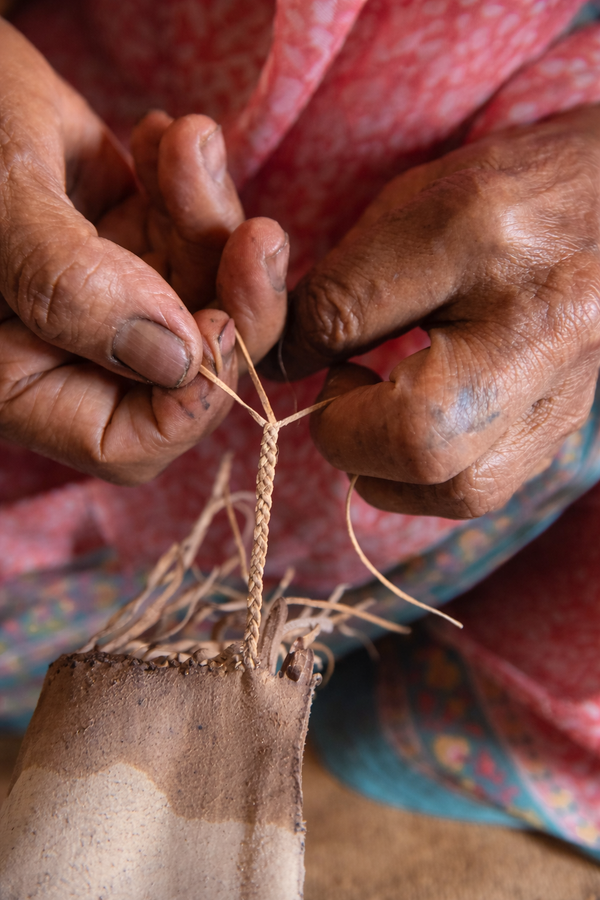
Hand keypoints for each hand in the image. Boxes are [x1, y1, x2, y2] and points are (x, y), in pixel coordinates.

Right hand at [0, 19, 287, 483]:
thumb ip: (74, 289)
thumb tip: (179, 361)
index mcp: (14, 381)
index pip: (126, 444)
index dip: (191, 399)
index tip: (221, 320)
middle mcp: (64, 353)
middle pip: (184, 369)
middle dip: (230, 296)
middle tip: (259, 236)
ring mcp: (98, 299)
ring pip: (198, 294)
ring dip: (212, 219)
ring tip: (189, 141)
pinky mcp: (118, 243)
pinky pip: (185, 237)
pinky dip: (191, 186)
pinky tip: (162, 134)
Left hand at [263, 106, 599, 517]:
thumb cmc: (508, 193)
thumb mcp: (416, 203)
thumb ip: (344, 282)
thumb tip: (281, 360)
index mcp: (478, 231)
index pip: (345, 317)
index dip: (293, 345)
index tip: (288, 350)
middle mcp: (536, 317)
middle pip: (417, 440)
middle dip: (344, 435)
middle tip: (339, 392)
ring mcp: (564, 383)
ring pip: (456, 490)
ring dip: (385, 470)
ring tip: (375, 415)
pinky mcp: (566, 423)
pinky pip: (481, 488)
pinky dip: (426, 476)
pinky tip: (418, 428)